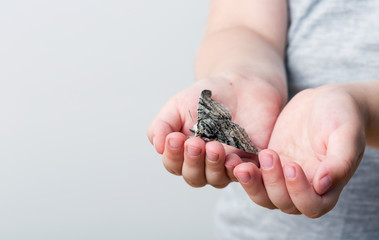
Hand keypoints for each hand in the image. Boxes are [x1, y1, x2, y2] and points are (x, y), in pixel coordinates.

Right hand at [147, 75, 282, 187]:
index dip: (173, 155)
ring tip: (214, 147)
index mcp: (184, 152)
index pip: (174, 164)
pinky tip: (234, 160)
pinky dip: (239, 171)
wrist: (240, 85)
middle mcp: (205, 163)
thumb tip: (158, 147)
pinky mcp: (250, 161)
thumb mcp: (178, 105)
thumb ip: (163, 124)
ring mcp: (227, 164)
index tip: (175, 138)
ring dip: (213, 166)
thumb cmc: (205, 97)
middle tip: (195, 143)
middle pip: (194, 177)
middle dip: (193, 162)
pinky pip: (245, 174)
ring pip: (217, 179)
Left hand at [234, 85, 365, 216]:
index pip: (311, 205)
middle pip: (282, 202)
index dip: (299, 192)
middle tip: (268, 155)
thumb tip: (322, 186)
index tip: (292, 165)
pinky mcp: (266, 163)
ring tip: (239, 163)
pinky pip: (251, 173)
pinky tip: (231, 157)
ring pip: (262, 193)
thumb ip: (340, 162)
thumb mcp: (346, 134)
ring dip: (250, 183)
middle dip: (271, 184)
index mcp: (327, 186)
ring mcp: (282, 176)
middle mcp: (303, 187)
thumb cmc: (342, 116)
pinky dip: (240, 169)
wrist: (324, 101)